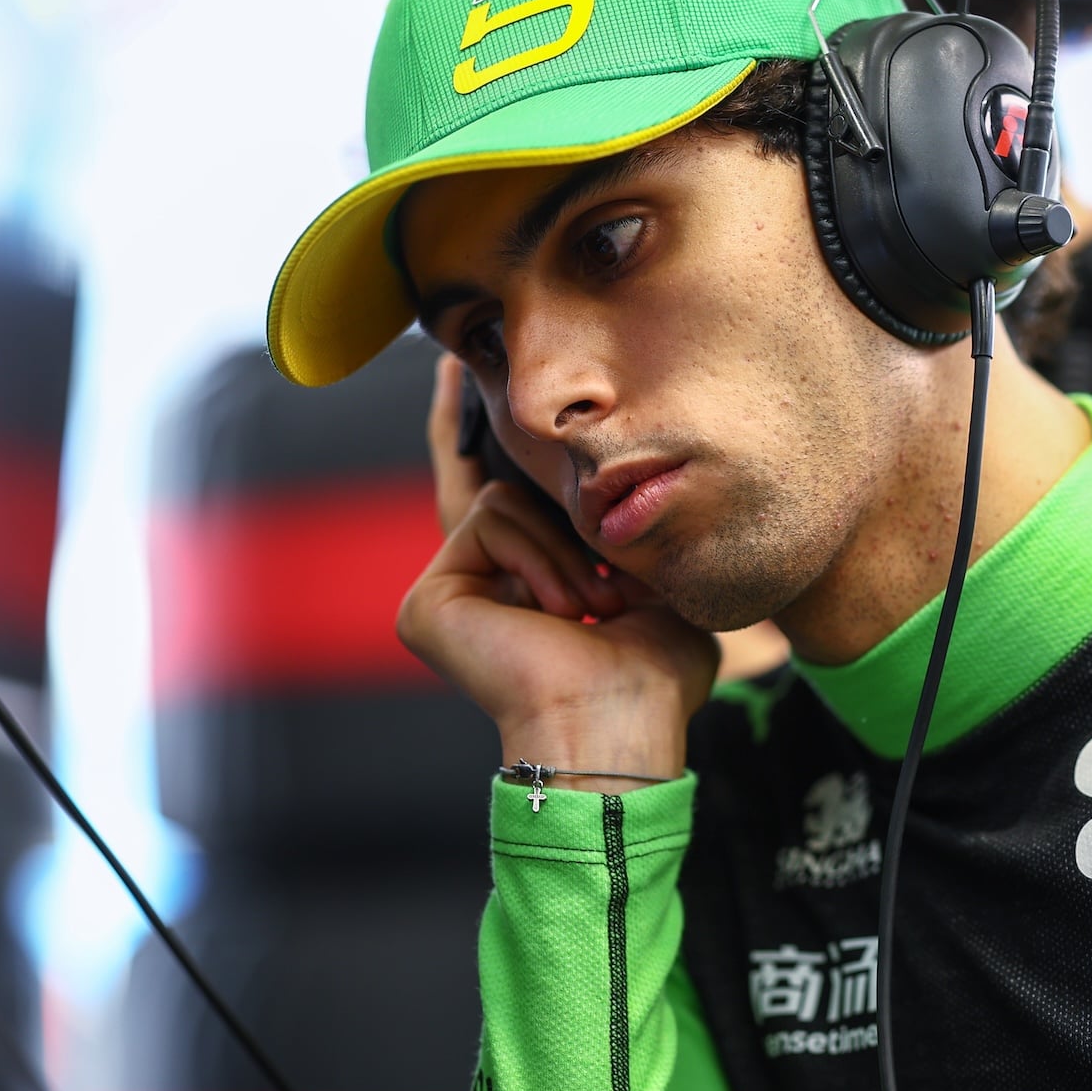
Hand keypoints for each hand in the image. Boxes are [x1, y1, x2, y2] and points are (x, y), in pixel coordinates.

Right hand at [398, 355, 718, 789]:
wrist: (619, 719)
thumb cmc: (653, 676)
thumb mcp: (663, 588)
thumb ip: (639, 538)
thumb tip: (633, 486)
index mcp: (534, 591)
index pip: (512, 510)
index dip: (491, 445)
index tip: (469, 378)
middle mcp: (484, 590)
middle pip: (467, 481)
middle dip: (462, 417)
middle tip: (460, 371)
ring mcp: (452, 593)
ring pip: (505, 499)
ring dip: (565, 550)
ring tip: (592, 608)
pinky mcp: (428, 600)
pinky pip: (489, 516)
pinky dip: (538, 557)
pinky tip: (559, 611)